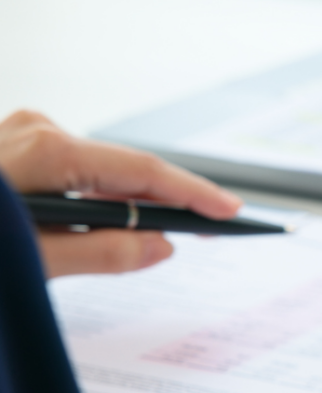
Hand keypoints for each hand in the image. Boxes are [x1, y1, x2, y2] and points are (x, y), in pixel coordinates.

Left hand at [0, 110, 241, 277]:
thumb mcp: (32, 261)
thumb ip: (101, 254)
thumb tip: (162, 246)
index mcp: (48, 152)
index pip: (142, 171)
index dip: (192, 193)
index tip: (230, 211)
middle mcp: (40, 131)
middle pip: (125, 169)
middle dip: (168, 201)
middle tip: (212, 228)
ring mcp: (25, 134)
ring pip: (100, 172)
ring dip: (129, 203)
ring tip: (164, 232)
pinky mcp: (16, 145)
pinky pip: (76, 171)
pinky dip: (98, 198)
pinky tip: (108, 222)